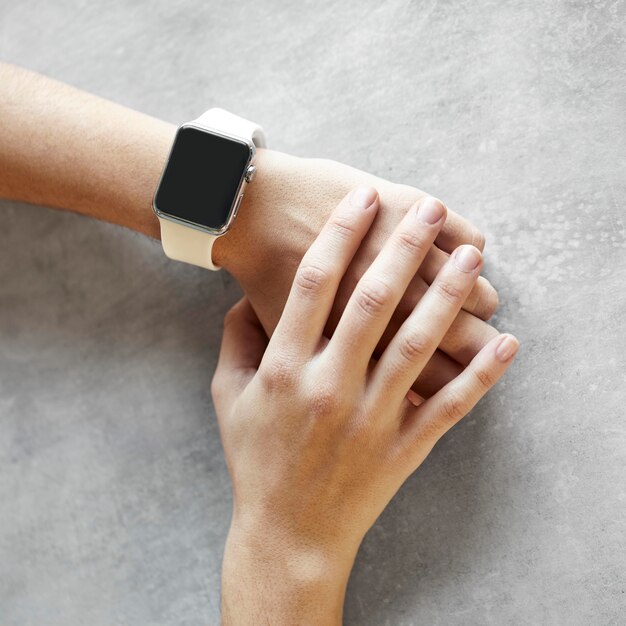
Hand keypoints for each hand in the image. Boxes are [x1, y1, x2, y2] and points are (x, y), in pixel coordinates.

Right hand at [212, 188, 518, 624]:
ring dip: (448, 296)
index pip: (315, 284)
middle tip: (428, 211)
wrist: (286, 533)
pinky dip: (480, 375)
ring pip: (417, 345)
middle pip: (373, 302)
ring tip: (472, 257)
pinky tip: (505, 343)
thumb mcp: (228, 396)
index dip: (340, 235)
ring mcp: (370, 418)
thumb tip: (249, 297)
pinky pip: (448, 406)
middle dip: (403, 249)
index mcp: (286, 368)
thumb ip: (238, 340)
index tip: (363, 199)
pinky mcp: (402, 448)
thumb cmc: (256, 461)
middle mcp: (330, 385)